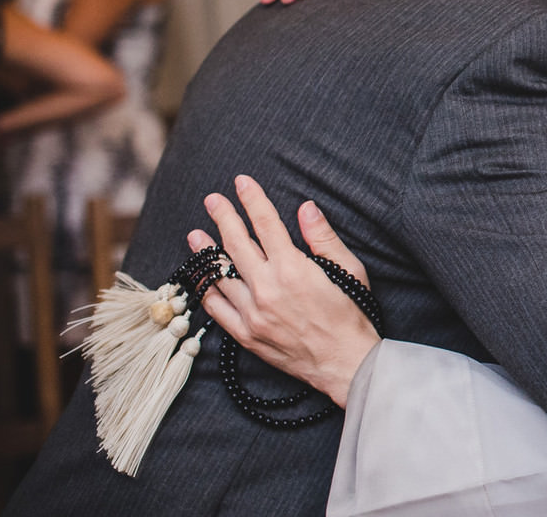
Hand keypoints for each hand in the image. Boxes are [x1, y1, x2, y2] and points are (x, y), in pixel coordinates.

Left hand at [189, 174, 379, 407]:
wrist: (346, 363)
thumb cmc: (351, 315)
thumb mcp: (348, 269)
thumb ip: (323, 237)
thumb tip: (307, 208)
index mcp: (294, 269)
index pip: (267, 224)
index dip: (253, 199)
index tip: (242, 182)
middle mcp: (268, 288)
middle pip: (237, 244)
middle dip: (223, 217)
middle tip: (212, 200)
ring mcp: (253, 313)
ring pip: (220, 275)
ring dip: (206, 252)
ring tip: (195, 235)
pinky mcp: (246, 335)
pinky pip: (217, 309)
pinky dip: (206, 291)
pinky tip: (201, 279)